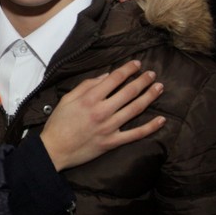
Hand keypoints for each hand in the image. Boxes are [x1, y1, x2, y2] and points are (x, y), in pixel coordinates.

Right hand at [41, 60, 164, 170]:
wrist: (54, 150)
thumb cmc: (58, 123)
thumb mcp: (67, 99)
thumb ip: (86, 85)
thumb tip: (106, 76)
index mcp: (90, 98)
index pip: (114, 78)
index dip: (128, 69)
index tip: (137, 64)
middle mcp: (102, 111)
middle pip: (129, 92)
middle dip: (143, 80)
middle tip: (152, 74)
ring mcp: (109, 127)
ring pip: (135, 109)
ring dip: (149, 96)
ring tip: (159, 87)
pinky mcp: (112, 142)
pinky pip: (136, 134)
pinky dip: (150, 127)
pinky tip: (161, 120)